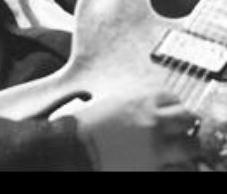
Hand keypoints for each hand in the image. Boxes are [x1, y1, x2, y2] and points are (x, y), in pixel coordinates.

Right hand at [74, 89, 200, 170]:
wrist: (76, 146)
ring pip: (191, 147)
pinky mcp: (154, 169)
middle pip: (188, 118)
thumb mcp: (114, 104)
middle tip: (181, 131)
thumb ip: (137, 105)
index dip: (173, 106)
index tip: (171, 113)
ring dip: (187, 148)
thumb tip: (152, 108)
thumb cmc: (90, 124)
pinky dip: (180, 167)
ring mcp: (156, 147)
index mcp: (141, 102)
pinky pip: (182, 170)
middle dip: (186, 124)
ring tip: (179, 152)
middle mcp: (153, 122)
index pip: (172, 98)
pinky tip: (171, 165)